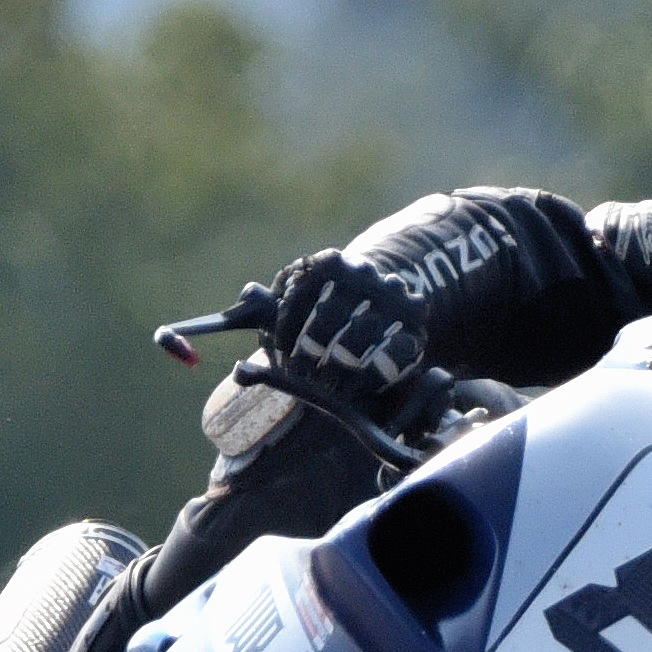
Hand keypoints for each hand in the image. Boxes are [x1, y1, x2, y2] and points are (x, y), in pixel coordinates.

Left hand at [265, 251, 427, 391]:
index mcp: (329, 263)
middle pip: (329, 315)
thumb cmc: (324, 311)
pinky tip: (356, 389)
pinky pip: (394, 352)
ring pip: (361, 334)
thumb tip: (235, 307)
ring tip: (326, 388)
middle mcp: (363, 273)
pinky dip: (371, 374)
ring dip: (338, 367)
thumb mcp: (296, 304)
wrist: (380, 306)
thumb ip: (265, 307)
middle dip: (310, 351)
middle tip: (301, 376)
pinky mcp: (416, 325)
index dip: (285, 327)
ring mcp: (393, 297)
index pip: (301, 292)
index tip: (279, 353)